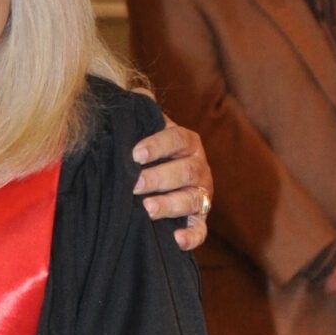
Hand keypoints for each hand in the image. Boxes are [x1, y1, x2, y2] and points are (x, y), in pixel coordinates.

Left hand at [133, 122, 212, 249]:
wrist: (155, 182)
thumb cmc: (145, 153)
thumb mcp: (142, 131)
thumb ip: (138, 114)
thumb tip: (135, 94)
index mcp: (187, 143)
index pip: (178, 139)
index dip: (159, 145)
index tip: (135, 154)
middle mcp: (199, 167)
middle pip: (186, 170)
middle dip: (160, 177)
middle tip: (135, 185)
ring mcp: (201, 194)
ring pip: (193, 199)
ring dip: (171, 204)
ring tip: (148, 209)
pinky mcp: (198, 220)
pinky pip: (200, 230)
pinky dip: (191, 237)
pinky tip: (176, 240)